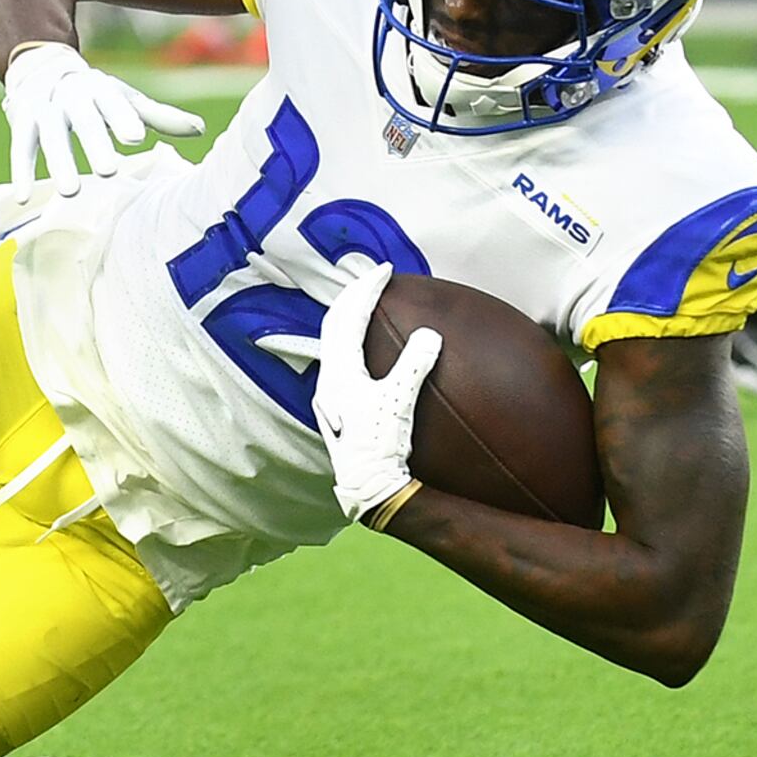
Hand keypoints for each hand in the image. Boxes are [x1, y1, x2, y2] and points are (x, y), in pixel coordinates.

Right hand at [0, 41, 206, 193]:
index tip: (135, 137)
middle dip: (94, 142)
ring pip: (50, 135)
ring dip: (59, 162)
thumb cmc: (95, 94)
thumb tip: (199, 129)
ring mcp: (45, 108)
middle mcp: (72, 96)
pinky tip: (23, 197)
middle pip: (83, 119)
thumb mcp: (125, 99)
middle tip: (108, 171)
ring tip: (71, 192)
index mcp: (102, 89)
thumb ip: (158, 116)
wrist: (42, 67)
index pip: (114, 102)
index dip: (123, 118)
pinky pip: (20, 147)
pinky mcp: (22, 122)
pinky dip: (21, 171)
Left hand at [306, 258, 435, 526]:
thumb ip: (414, 365)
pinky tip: (368, 346)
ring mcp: (330, 394)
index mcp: (338, 372)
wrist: (367, 486)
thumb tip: (429, 334)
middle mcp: (327, 379)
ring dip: (351, 318)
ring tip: (370, 303)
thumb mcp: (399, 402)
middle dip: (353, 296)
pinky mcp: (338, 407)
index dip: (365, 289)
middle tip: (374, 278)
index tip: (384, 270)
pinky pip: (340, 358)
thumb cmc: (380, 445)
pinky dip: (353, 339)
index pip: (347, 317)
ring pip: (333, 341)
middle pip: (334, 323)